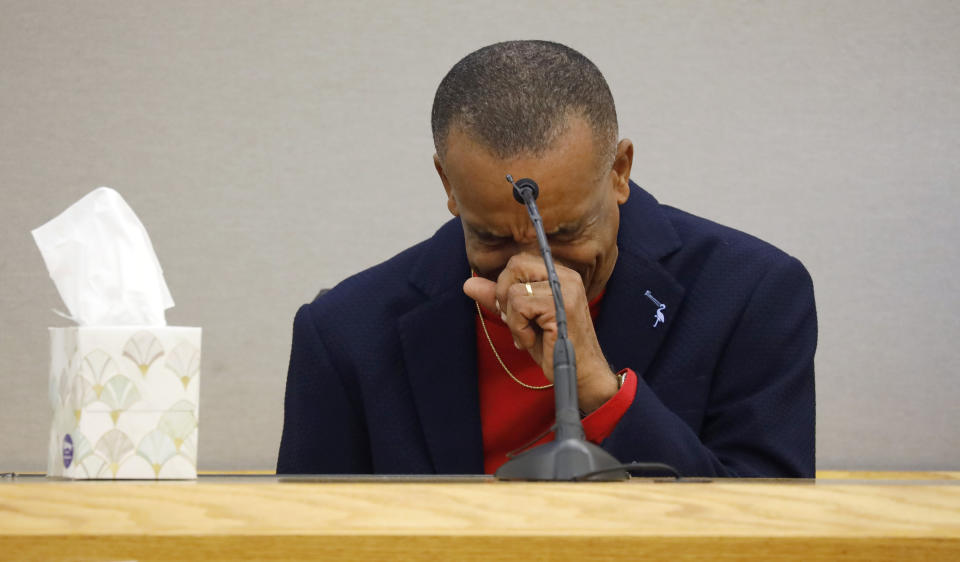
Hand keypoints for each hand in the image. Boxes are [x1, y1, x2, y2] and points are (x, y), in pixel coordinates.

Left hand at [463, 253, 618, 412]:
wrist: (580, 375)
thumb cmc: (553, 348)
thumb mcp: (521, 319)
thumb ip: (499, 299)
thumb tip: (468, 283)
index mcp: (560, 275)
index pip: (519, 261)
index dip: (506, 284)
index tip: (512, 311)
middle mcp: (566, 277)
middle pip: (515, 265)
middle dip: (504, 295)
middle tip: (516, 321)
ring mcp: (565, 290)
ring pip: (513, 291)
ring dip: (512, 320)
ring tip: (527, 335)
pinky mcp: (560, 306)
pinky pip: (519, 306)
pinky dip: (518, 328)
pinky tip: (531, 341)